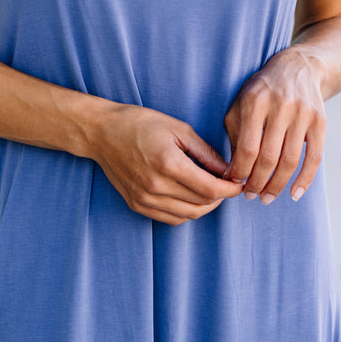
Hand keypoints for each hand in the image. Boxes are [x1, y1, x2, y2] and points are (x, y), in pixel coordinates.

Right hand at [89, 103, 242, 224]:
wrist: (102, 132)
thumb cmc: (140, 123)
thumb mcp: (177, 128)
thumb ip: (205, 152)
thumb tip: (227, 169)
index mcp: (169, 164)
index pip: (210, 188)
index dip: (230, 189)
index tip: (239, 184)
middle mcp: (156, 186)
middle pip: (201, 204)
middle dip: (220, 197)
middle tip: (227, 184)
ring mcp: (145, 199)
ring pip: (188, 215)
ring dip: (205, 207)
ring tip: (211, 191)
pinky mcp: (137, 204)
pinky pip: (170, 218)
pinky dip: (186, 212)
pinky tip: (191, 198)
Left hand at [223, 48, 326, 203]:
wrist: (298, 67)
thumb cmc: (262, 91)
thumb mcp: (241, 103)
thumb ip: (235, 134)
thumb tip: (231, 172)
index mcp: (256, 101)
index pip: (246, 147)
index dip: (239, 171)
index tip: (233, 184)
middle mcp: (281, 106)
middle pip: (268, 157)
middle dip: (257, 182)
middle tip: (250, 196)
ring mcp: (303, 113)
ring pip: (290, 161)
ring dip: (277, 185)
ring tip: (267, 197)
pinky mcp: (320, 121)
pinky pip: (314, 157)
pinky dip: (305, 180)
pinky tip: (294, 194)